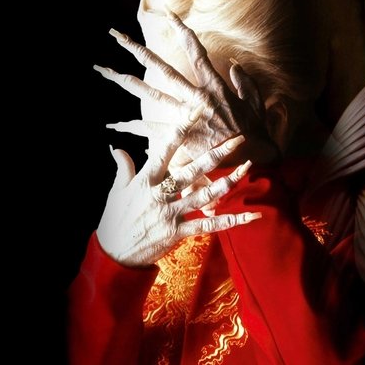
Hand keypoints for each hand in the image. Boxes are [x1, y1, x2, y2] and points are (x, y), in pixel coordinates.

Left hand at [94, 10, 277, 166]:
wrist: (254, 158)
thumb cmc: (256, 131)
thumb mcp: (255, 101)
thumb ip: (245, 81)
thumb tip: (235, 64)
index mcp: (214, 86)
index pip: (195, 51)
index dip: (181, 31)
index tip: (168, 15)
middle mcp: (197, 97)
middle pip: (163, 69)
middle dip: (139, 51)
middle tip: (117, 36)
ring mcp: (187, 116)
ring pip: (151, 95)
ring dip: (127, 83)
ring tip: (107, 71)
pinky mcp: (181, 136)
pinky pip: (152, 130)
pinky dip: (133, 128)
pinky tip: (113, 125)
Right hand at [96, 107, 259, 266]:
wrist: (114, 254)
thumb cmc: (115, 219)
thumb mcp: (116, 191)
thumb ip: (123, 168)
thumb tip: (117, 148)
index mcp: (145, 180)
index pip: (165, 149)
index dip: (181, 129)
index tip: (196, 112)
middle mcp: (160, 194)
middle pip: (193, 170)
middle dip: (217, 154)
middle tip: (237, 140)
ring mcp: (171, 213)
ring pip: (206, 194)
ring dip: (229, 181)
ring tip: (248, 167)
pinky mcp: (179, 232)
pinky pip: (209, 225)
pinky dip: (231, 221)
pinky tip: (250, 216)